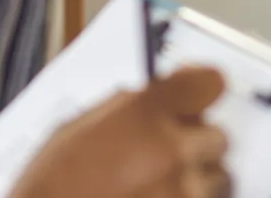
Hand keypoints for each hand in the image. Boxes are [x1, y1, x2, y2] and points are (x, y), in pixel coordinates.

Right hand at [9, 67, 231, 197]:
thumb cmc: (51, 184)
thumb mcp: (80, 127)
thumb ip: (127, 108)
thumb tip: (156, 97)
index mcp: (143, 113)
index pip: (208, 83)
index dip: (203, 88)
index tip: (199, 92)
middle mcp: (170, 149)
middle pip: (218, 136)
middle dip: (197, 144)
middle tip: (171, 153)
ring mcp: (181, 190)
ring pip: (219, 178)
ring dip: (198, 180)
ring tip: (161, 185)